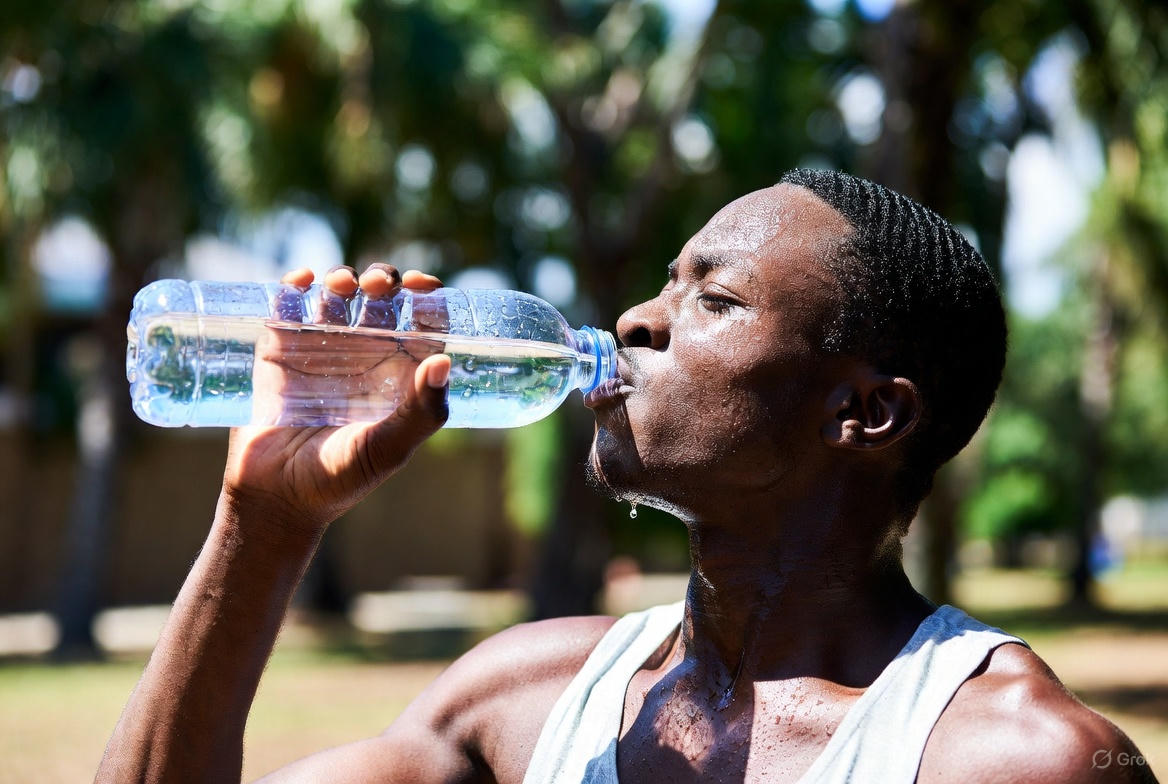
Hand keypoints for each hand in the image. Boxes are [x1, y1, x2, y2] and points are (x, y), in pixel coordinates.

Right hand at [221, 264, 450, 532]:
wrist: (275, 498)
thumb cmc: (340, 480)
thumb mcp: (387, 448)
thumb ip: (420, 413)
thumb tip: (444, 361)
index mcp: (400, 375)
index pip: (422, 323)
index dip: (428, 298)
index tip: (423, 285)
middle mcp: (365, 356)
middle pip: (381, 300)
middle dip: (384, 281)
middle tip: (378, 287)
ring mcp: (321, 350)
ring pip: (338, 296)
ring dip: (343, 277)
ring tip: (340, 286)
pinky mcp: (280, 350)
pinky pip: (289, 306)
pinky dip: (295, 285)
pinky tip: (301, 281)